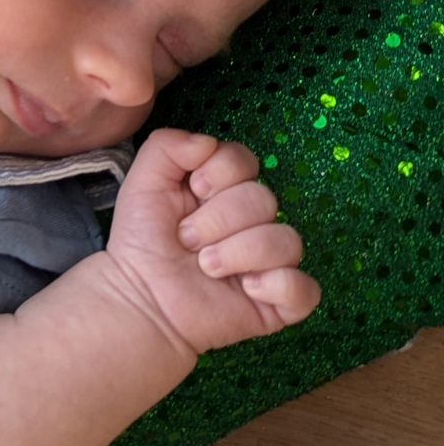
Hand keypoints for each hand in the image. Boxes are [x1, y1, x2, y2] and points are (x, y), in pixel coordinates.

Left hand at [106, 129, 319, 355]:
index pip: (245, 160)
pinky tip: (246, 290)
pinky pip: (305, 288)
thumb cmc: (144, 240)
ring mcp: (268, 262)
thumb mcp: (143, 181)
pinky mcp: (278, 301)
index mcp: (226, 189)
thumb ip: (167, 146)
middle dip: (218, 220)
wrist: (140, 297)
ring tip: (206, 267)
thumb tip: (208, 143)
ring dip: (239, 253)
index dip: (220, 173)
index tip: (193, 192)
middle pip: (264, 199)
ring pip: (287, 241)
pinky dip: (278, 285)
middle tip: (189, 240)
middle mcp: (253, 221)